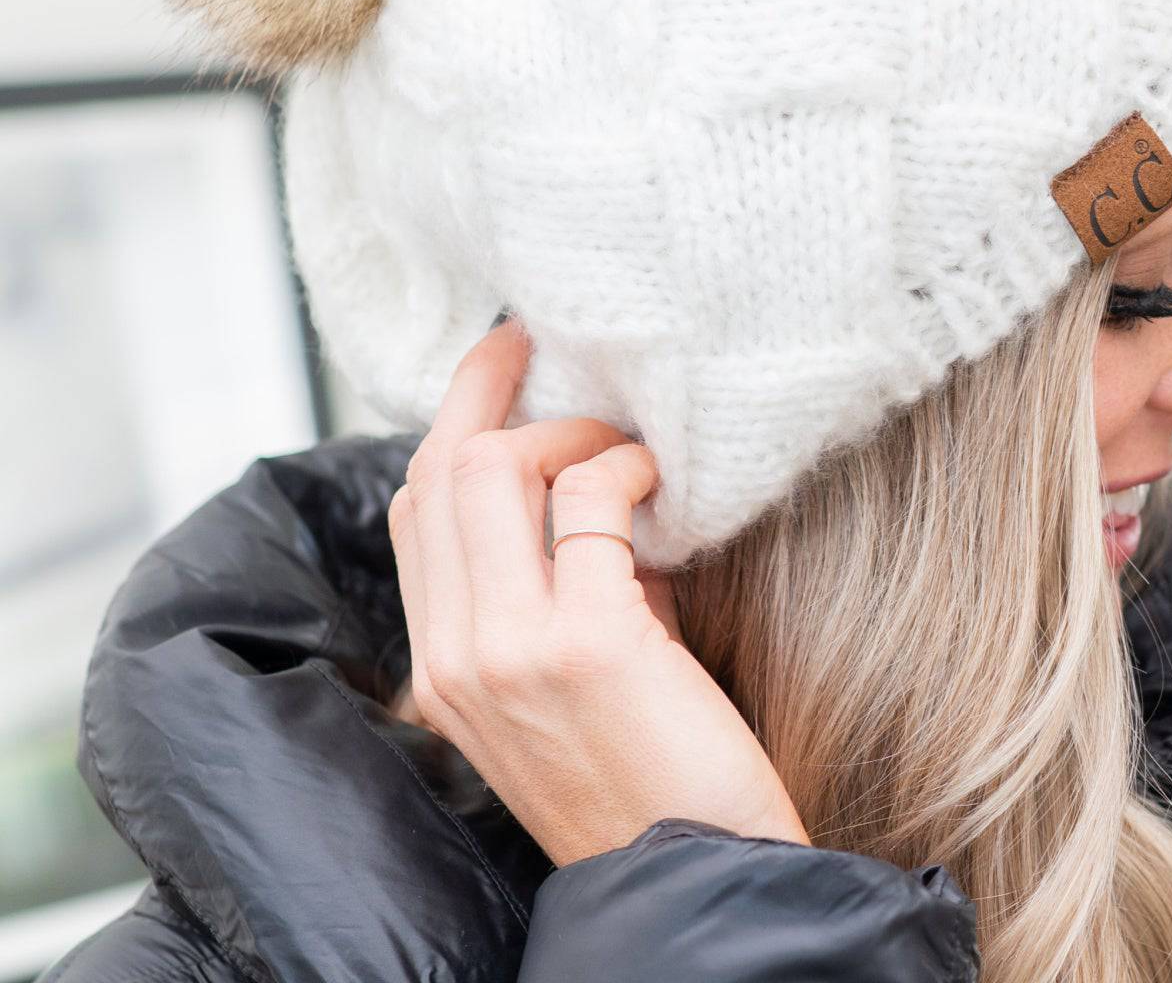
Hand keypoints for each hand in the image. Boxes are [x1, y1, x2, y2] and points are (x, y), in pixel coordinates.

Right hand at [386, 319, 809, 866]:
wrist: (697, 879)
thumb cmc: (651, 773)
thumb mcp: (568, 677)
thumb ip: (558, 585)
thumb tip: (596, 487)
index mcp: (442, 668)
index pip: (413, 510)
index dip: (453, 421)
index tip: (498, 366)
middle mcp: (455, 657)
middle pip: (438, 471)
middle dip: (490, 390)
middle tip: (543, 352)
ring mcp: (509, 650)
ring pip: (489, 468)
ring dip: (567, 432)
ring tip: (622, 447)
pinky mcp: (582, 642)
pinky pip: (587, 499)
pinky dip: (624, 468)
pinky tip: (659, 482)